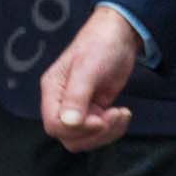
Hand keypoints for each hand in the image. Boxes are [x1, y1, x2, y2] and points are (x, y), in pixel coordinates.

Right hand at [41, 7, 139, 151]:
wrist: (119, 35)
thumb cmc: (100, 45)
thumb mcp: (87, 68)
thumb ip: (76, 96)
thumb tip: (68, 123)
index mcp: (53, 90)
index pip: (54, 125)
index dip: (77, 129)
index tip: (99, 118)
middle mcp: (62, 102)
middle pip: (69, 137)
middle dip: (95, 134)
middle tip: (113, 115)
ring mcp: (79, 108)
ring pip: (85, 139)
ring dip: (107, 133)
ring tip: (121, 113)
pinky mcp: (94, 111)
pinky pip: (99, 133)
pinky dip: (114, 129)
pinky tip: (122, 112)